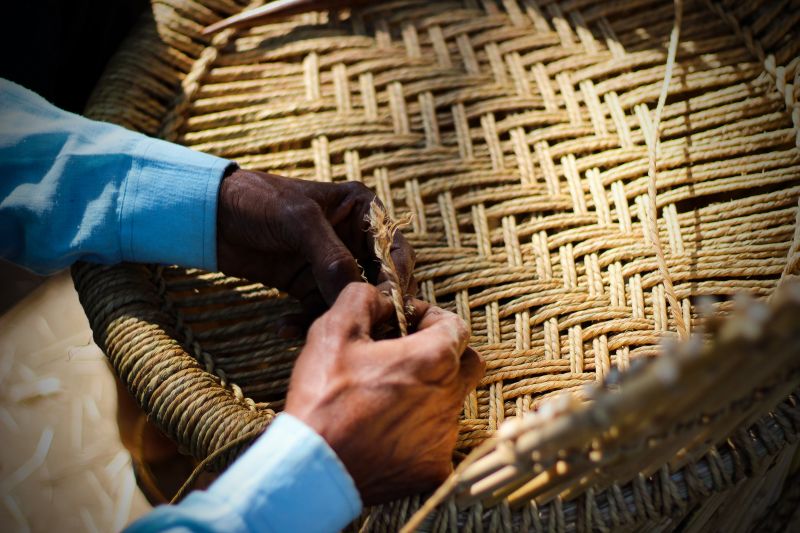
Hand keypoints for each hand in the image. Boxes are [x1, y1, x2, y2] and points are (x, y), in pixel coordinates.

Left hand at [217, 168, 414, 331]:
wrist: (210, 214)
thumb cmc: (258, 201)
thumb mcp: (298, 221)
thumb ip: (332, 258)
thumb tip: (357, 297)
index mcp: (363, 211)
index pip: (395, 251)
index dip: (396, 281)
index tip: (386, 307)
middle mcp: (355, 239)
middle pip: (381, 282)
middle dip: (369, 306)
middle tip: (353, 326)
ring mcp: (333, 265)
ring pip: (352, 301)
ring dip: (334, 317)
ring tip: (312, 330)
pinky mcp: (310, 285)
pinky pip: (322, 311)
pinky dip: (308, 323)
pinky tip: (284, 328)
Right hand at [284, 283, 484, 504]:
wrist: (313, 468)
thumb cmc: (324, 396)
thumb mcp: (334, 330)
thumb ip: (363, 299)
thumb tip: (380, 297)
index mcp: (434, 359)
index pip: (456, 325)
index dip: (430, 317)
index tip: (403, 324)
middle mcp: (449, 397)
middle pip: (466, 364)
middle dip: (443, 353)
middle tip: (404, 356)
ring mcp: (444, 436)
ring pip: (452, 403)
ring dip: (429, 393)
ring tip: (388, 396)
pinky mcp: (434, 468)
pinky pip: (439, 443)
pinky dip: (420, 434)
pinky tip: (389, 433)